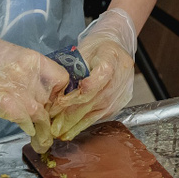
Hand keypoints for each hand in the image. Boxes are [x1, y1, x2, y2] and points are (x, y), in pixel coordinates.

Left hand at [43, 10, 136, 145]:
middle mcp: (121, 75)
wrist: (117, 45)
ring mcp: (123, 90)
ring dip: (78, 124)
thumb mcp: (82, 52)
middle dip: (72, 116)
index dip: (77, 95)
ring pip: (99, 111)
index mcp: (111, 57)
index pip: (96, 80)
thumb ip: (73, 72)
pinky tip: (73, 128)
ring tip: (61, 133)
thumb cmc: (95, 48)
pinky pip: (103, 114)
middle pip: (96, 99)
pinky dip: (86, 122)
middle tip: (55, 127)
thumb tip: (55, 96)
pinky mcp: (122, 101)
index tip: (60, 103)